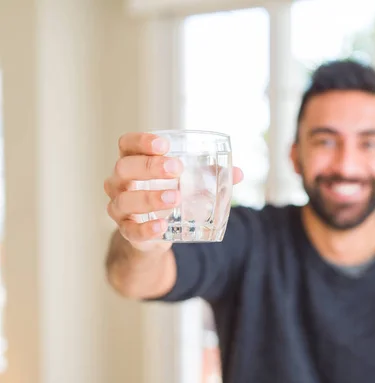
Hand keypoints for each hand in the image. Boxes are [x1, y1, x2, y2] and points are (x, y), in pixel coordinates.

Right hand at [104, 132, 243, 250]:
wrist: (156, 232)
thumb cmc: (169, 194)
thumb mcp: (188, 182)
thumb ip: (210, 175)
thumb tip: (238, 173)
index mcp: (133, 161)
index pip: (127, 144)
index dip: (141, 141)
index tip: (164, 145)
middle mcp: (119, 183)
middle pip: (124, 168)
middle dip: (150, 167)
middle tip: (177, 169)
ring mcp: (120, 207)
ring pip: (125, 200)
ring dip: (150, 197)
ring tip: (175, 197)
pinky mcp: (127, 231)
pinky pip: (131, 230)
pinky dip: (146, 228)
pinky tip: (162, 225)